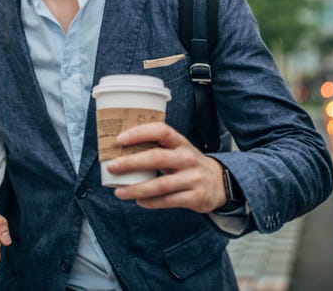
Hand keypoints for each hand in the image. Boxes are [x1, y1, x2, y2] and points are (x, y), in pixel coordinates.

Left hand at [108, 122, 225, 213]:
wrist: (220, 182)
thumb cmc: (188, 164)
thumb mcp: (178, 150)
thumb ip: (156, 148)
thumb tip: (119, 151)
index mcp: (181, 143)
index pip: (161, 131)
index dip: (140, 133)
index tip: (120, 139)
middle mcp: (188, 158)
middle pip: (157, 158)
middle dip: (131, 162)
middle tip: (112, 166)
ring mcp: (193, 178)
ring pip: (161, 184)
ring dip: (137, 189)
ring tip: (119, 192)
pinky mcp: (196, 197)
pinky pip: (169, 201)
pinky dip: (151, 202)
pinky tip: (139, 201)